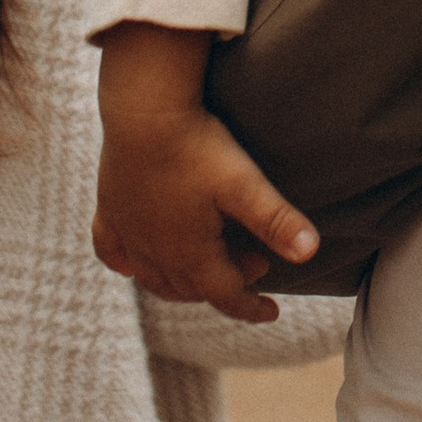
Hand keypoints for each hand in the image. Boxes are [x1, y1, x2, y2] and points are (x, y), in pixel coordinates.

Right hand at [93, 21, 319, 322]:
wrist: (145, 109)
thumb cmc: (197, 146)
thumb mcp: (245, 183)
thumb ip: (277, 220)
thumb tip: (312, 253)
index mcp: (191, 253)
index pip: (225, 296)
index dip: (251, 308)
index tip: (272, 311)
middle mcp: (155, 252)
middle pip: (191, 289)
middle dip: (225, 285)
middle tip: (256, 262)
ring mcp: (128, 231)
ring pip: (152, 278)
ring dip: (181, 284)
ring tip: (206, 265)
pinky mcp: (109, 209)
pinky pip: (111, 251)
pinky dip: (125, 264)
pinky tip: (133, 263)